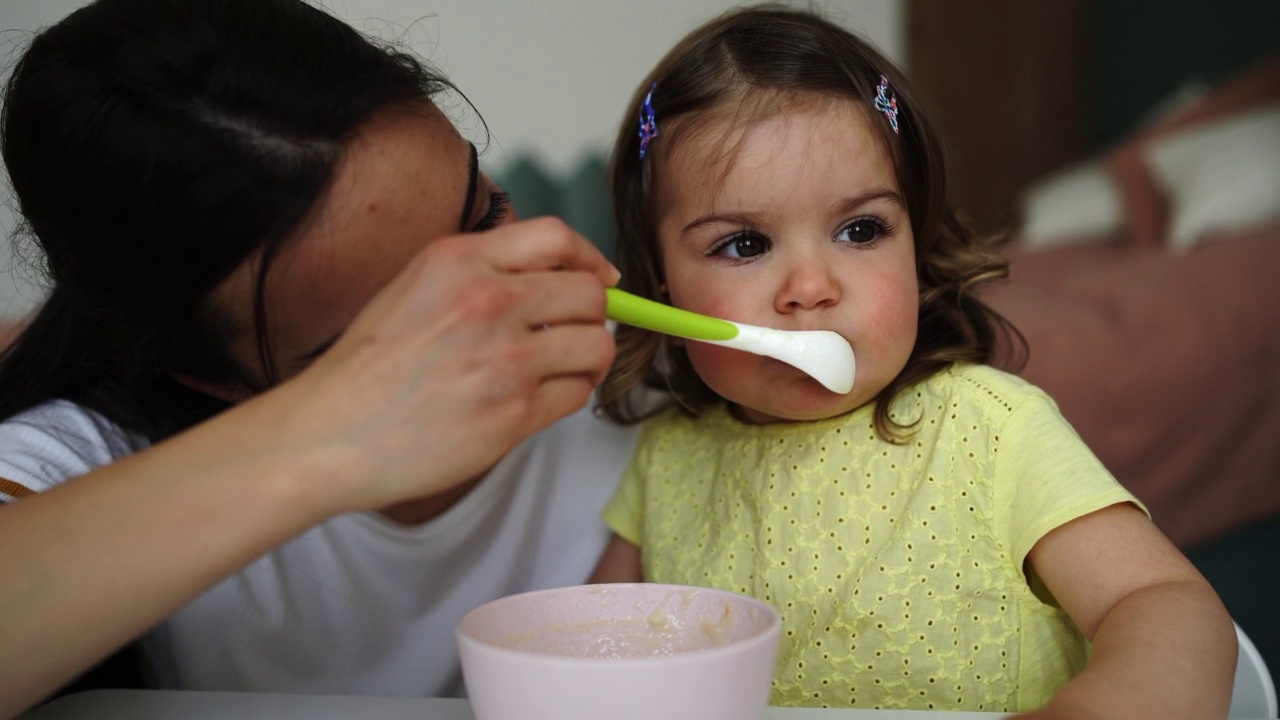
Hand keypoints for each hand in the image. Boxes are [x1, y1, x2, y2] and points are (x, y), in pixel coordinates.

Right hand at [272, 217, 618, 512]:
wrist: (331, 433)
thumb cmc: (369, 367)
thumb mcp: (415, 284)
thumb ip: (481, 270)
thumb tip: (556, 274)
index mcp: (458, 260)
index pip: (557, 237)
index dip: (589, 258)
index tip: (601, 278)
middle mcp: (486, 301)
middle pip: (589, 293)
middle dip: (593, 313)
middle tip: (575, 331)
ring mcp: (505, 359)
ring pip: (595, 345)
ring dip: (588, 357)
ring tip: (563, 367)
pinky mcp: (514, 413)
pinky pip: (578, 393)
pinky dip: (570, 393)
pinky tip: (542, 396)